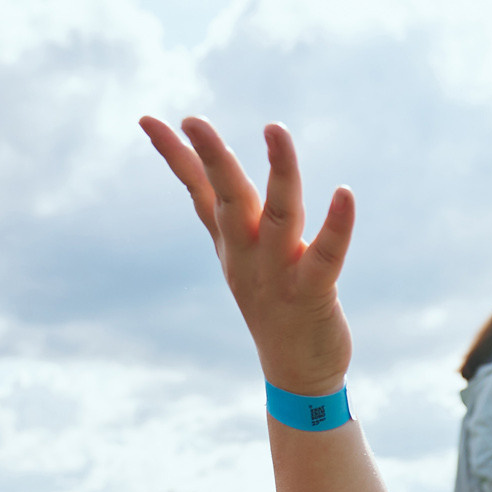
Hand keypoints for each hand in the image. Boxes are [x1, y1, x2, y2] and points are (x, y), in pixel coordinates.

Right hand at [140, 116, 356, 396]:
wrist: (296, 373)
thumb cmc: (272, 304)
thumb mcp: (241, 256)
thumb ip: (227, 215)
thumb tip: (207, 177)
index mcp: (232, 242)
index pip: (199, 190)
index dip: (175, 155)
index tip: (146, 118)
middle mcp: (249, 254)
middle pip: (229, 198)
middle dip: (212, 158)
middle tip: (194, 121)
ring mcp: (279, 274)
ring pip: (280, 214)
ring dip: (280, 170)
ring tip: (275, 128)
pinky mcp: (313, 293)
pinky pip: (326, 255)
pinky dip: (336, 225)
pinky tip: (345, 193)